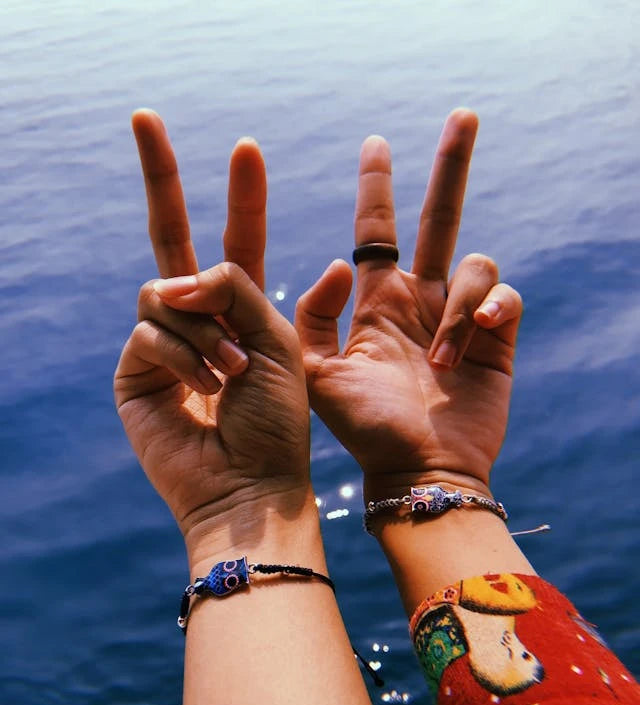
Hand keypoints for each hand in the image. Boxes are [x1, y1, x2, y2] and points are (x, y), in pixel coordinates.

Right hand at [114, 112, 309, 548]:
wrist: (251, 486)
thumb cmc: (276, 423)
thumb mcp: (278, 343)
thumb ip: (238, 290)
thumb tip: (184, 272)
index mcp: (243, 315)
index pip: (236, 243)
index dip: (241, 199)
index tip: (247, 148)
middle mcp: (199, 323)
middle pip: (173, 238)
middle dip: (162, 177)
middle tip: (144, 116)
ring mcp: (162, 344)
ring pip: (166, 290)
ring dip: (205, 327)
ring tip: (233, 374)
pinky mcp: (134, 370)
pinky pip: (151, 328)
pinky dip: (185, 354)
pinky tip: (205, 389)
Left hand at [295, 110, 521, 498]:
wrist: (415, 470)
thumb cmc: (364, 429)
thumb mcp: (315, 373)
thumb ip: (310, 318)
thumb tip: (337, 263)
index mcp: (379, 303)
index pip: (377, 232)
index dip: (376, 188)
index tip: (374, 144)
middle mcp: (421, 301)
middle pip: (439, 218)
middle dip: (450, 167)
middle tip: (463, 116)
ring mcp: (460, 318)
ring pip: (474, 265)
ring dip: (456, 305)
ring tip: (441, 356)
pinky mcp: (498, 339)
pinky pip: (505, 295)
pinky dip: (489, 307)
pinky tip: (473, 338)